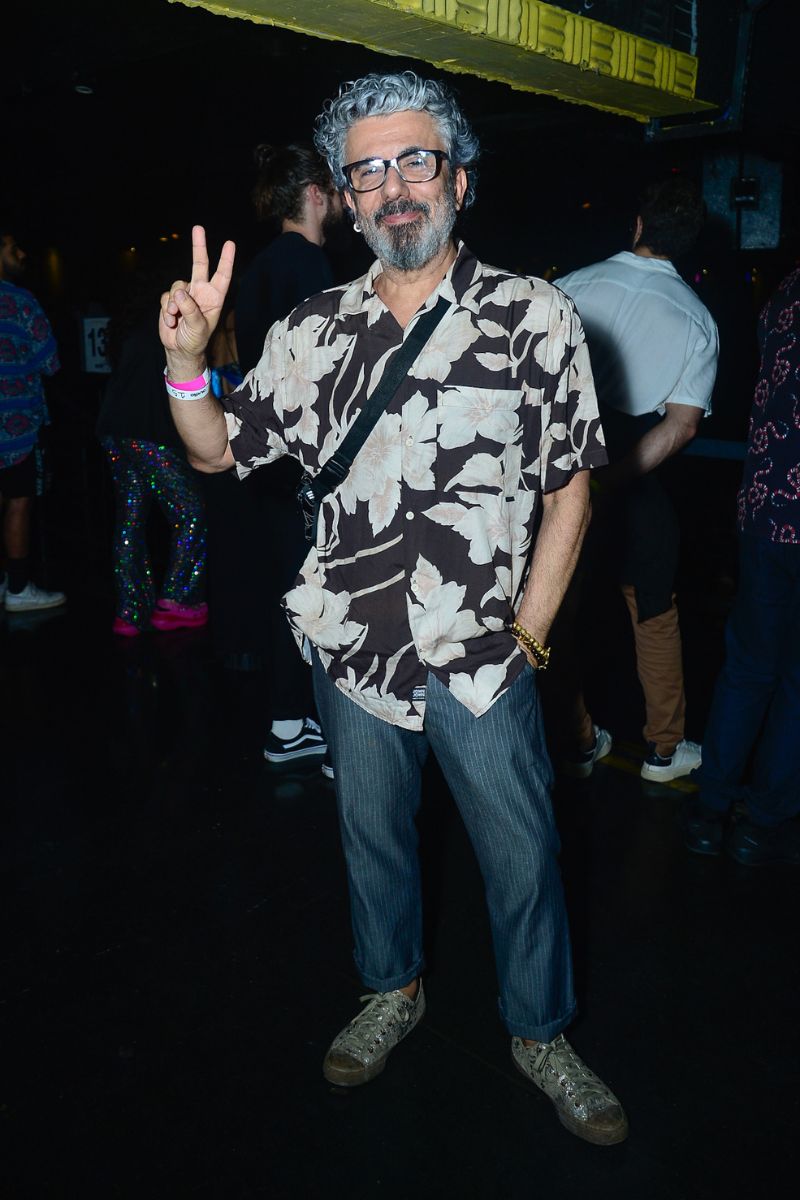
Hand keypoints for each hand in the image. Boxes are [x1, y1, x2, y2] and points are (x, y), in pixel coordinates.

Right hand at [159, 225, 235, 367]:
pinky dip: (166, 310)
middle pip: (199, 264)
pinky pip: (165, 297)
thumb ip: (190, 310)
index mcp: (214, 298)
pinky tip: (170, 322)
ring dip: (173, 303)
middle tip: (198, 227)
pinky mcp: (171, 300)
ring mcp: (185, 295)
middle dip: (198, 246)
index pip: (222, 275)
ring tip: (175, 318)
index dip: (226, 260)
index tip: (230, 244)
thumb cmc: (195, 340)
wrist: (179, 350)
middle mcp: (200, 292)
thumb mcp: (198, 328)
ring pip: (177, 286)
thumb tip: (180, 292)